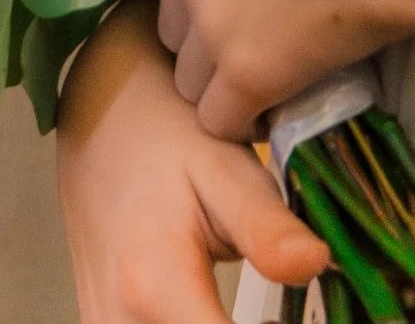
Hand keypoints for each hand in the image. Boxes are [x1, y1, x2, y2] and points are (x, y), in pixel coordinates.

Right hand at [57, 2, 324, 323]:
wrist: (100, 111)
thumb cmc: (169, 133)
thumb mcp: (226, 166)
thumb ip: (268, 227)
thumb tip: (317, 265)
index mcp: (155, 287)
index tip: (305, 316)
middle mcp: (117, 320)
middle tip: (287, 309)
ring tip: (243, 306)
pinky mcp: (97, 323)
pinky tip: (214, 313)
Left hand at [140, 0, 414, 141]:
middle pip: (171, 22)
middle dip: (204, 33)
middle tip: (256, 33)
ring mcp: (211, 23)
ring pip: (188, 78)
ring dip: (222, 80)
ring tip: (272, 73)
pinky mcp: (245, 74)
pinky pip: (221, 120)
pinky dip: (246, 117)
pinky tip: (278, 103)